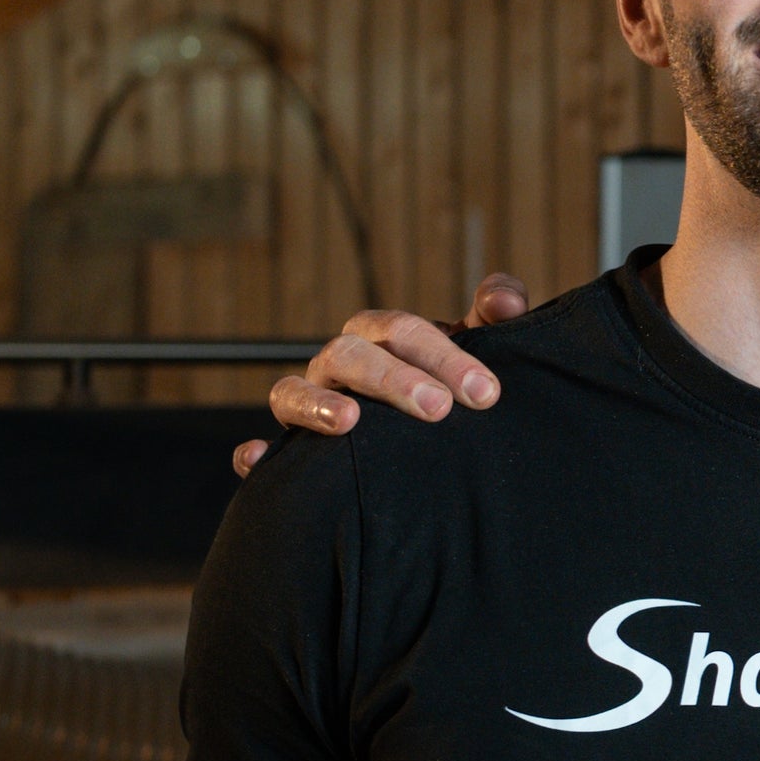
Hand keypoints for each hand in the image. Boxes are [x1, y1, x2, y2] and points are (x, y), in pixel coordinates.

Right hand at [232, 275, 532, 473]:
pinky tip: (257, 459)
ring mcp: (309, 404)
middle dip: (392, 379)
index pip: (402, 330)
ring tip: (348, 421)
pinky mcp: (288, 453)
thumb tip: (504, 301)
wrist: (428, 445)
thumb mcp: (477, 353)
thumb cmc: (451, 387)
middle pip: (351, 354)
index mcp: (382, 338)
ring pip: (293, 391)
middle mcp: (340, 366)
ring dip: (316, 403)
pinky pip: (260, 454)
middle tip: (438, 409)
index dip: (441, 354)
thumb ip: (495, 323)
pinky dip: (255, 455)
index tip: (485, 393)